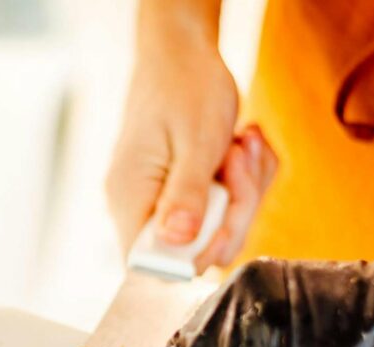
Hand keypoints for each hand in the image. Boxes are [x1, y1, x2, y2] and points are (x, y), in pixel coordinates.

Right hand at [106, 2, 276, 268]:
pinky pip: (219, 212)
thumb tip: (177, 245)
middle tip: (238, 164)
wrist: (182, 54)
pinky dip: (241, 184)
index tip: (223, 218)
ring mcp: (160, 203)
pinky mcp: (179, 196)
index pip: (151, 265)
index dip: (196, 256)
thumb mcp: (195, 140)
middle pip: (193, 252)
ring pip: (215, 232)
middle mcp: (138, 208)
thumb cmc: (184, 87)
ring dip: (243, 193)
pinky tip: (238, 151)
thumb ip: (186, 195)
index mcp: (130, 198)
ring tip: (240, 148)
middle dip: (233, 212)